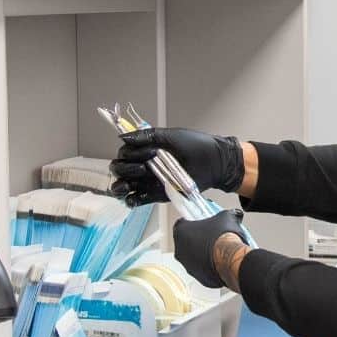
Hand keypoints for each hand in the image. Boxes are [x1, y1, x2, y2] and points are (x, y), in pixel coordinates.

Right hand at [110, 128, 243, 206]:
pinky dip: (131, 200)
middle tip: (143, 167)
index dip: (128, 154)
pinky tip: (132, 198)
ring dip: (121, 186)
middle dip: (125, 169)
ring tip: (129, 185)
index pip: (124, 153)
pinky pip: (138, 200)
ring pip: (124, 186)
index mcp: (146, 149)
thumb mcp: (171, 136)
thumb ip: (146, 136)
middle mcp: (145, 165)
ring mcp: (149, 180)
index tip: (147, 152)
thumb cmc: (197, 146)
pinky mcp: (156, 194)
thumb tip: (123, 137)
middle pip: (120, 170)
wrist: (216, 162)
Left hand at [172, 209, 251, 290]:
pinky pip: (202, 269)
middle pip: (187, 241)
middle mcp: (180, 250)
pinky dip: (209, 265)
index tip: (202, 222)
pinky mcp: (198, 277)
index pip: (182, 223)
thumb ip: (224, 215)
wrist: (231, 260)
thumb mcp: (225, 217)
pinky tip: (221, 260)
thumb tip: (230, 215)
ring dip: (203, 253)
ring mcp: (188, 265)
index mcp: (181, 232)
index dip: (194, 222)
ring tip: (219, 249)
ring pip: (194, 257)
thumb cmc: (223, 240)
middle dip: (199, 238)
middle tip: (213, 235)